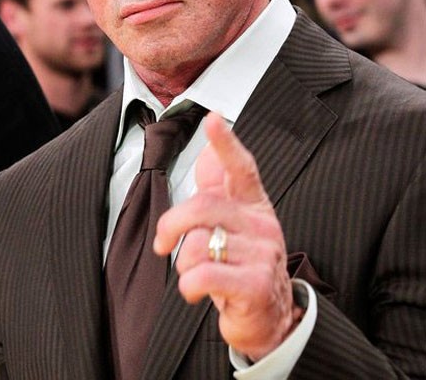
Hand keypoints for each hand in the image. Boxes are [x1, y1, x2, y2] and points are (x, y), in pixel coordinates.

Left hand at [154, 112, 302, 360]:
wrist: (270, 316)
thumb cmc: (241, 262)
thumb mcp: (233, 223)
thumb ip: (218, 188)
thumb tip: (207, 151)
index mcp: (253, 204)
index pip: (241, 167)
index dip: (226, 143)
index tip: (213, 119)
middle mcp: (261, 223)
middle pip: (202, 207)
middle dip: (170, 225)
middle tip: (162, 243)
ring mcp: (262, 254)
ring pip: (197, 244)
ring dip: (182, 263)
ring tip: (194, 272)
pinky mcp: (256, 285)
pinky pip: (204, 275)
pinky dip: (188, 285)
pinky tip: (194, 291)